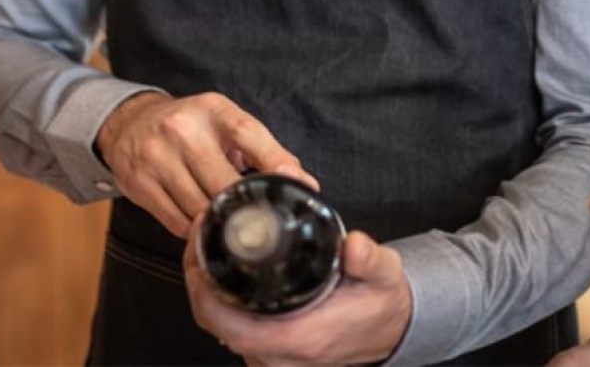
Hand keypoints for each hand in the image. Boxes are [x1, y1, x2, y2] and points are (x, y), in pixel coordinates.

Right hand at [96, 91, 315, 236]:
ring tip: (225, 220)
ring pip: (200, 208)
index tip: (296, 185)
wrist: (130, 123)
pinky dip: (193, 229)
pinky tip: (198, 221)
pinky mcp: (138, 181)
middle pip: (224, 183)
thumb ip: (264, 151)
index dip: (276, 161)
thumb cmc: (191, 126)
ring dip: (217, 221)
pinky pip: (177, 221)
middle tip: (260, 221)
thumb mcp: (225, 124)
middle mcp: (183, 129)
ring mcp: (157, 155)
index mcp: (213, 111)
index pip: (250, 134)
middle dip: (244, 206)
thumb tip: (304, 183)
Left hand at [182, 223, 413, 365]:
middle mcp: (280, 356)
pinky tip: (219, 273)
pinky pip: (231, 329)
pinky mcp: (272, 353)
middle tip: (199, 235)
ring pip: (219, 327)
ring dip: (205, 289)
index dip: (203, 288)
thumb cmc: (381, 304)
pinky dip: (218, 302)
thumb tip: (354, 246)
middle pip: (214, 323)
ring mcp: (273, 358)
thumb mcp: (383, 275)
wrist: (392, 329)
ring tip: (205, 247)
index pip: (230, 324)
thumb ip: (369, 260)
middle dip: (197, 278)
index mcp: (300, 338)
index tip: (199, 248)